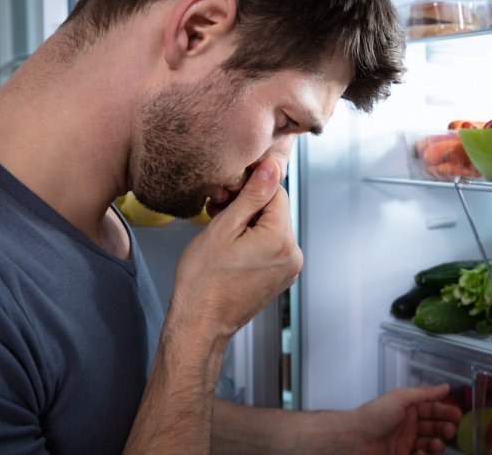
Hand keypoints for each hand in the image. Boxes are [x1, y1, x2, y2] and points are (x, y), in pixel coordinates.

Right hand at [169, 158, 302, 339]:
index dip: (250, 186)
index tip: (228, 194)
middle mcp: (292, 255)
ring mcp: (288, 269)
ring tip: (222, 234)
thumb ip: (251, 196)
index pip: (276, 191)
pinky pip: (271, 246)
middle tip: (218, 214)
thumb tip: (271, 167)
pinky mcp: (281, 277)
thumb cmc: (203, 281)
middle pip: (275, 210)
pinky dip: (253, 240)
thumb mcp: (223, 229)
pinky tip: (231, 248)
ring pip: (272, 227)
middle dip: (247, 206)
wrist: (199, 323)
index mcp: (281, 240)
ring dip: (248, 223)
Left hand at [350, 384, 461, 453]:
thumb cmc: (375, 416)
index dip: (445, 411)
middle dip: (444, 428)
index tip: (458, 415)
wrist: (355, 440)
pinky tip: (421, 452)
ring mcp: (406, 442)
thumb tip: (444, 387)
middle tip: (450, 430)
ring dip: (437, 443)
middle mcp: (408, 424)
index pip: (432, 408)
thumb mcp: (400, 398)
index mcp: (408, 408)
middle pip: (434, 426)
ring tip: (437, 444)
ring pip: (429, 443)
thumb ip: (424, 393)